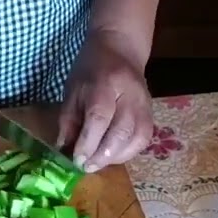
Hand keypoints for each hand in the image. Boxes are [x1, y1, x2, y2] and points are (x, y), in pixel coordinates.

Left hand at [57, 32, 153, 171]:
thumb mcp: (72, 89)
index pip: (99, 118)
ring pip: (136, 139)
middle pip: (121, 132)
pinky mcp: (151, 114)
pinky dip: (128, 153)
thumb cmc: (91, 69)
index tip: (77, 160)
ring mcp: (144, 105)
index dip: (88, 142)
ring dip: (115, 158)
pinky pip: (143, 140)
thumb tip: (65, 151)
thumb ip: (68, 120)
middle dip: (102, 155)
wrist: (121, 50)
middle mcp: (130, 95)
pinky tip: (112, 156)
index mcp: (105, 84)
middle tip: (86, 167)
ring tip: (98, 163)